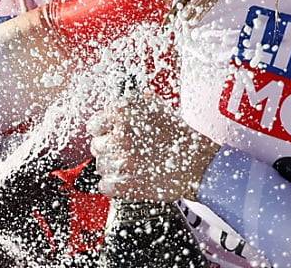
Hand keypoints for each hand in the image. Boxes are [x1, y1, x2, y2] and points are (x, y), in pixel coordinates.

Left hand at [89, 93, 219, 201]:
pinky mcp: (125, 185)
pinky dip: (114, 184)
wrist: (197, 163)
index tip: (112, 134)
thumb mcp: (155, 107)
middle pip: (96, 146)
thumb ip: (130, 104)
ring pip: (100, 166)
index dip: (105, 130)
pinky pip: (105, 185)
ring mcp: (121, 162)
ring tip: (132, 164)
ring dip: (113, 166)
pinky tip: (129, 178)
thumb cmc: (178, 135)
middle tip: (127, 150)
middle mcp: (119, 136)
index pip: (94, 124)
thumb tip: (113, 109)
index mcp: (123, 114)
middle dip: (109, 148)